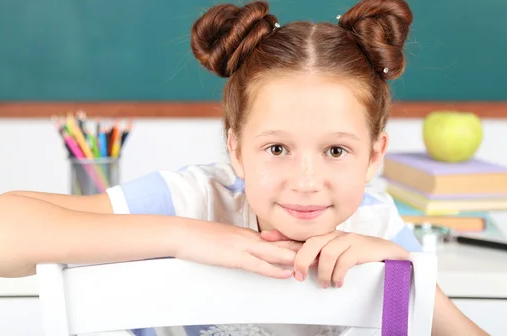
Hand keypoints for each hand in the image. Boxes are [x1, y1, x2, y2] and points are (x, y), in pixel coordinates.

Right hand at [174, 219, 302, 278]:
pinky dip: (274, 268)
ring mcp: (242, 246)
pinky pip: (258, 264)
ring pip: (276, 253)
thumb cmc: (201, 238)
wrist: (183, 233)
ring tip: (313, 264)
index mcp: (248, 235)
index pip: (279, 239)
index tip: (314, 247)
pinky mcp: (234, 256)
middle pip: (283, 243)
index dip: (298, 244)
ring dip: (295, 259)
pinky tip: (286, 272)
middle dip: (304, 249)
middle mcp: (249, 238)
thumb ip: (242, 246)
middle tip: (324, 253)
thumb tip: (254, 253)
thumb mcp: (226, 241)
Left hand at [261, 229, 408, 287]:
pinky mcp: (361, 247)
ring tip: (324, 284)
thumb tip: (296, 266)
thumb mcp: (336, 256)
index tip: (264, 238)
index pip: (301, 235)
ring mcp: (348, 239)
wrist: (390, 256)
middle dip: (300, 259)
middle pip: (312, 242)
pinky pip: (344, 260)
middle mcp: (335, 235)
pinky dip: (338, 273)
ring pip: (327, 252)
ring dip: (322, 272)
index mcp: (326, 236)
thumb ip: (318, 258)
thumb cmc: (360, 257)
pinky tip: (338, 283)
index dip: (282, 235)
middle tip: (297, 276)